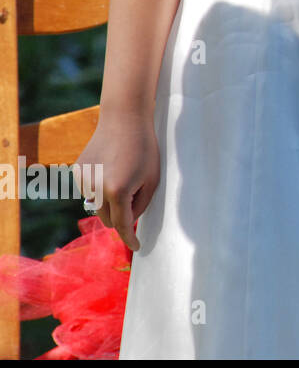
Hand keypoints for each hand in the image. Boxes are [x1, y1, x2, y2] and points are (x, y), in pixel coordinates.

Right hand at [73, 109, 160, 251]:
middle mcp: (95, 189)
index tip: (137, 247)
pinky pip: (90, 190)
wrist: (124, 120)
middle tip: (134, 201)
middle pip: (107, 219)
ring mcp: (83, 181)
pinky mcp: (77, 172)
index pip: (122, 225)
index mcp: (117, 192)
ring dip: (110, 200)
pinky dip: (100, 187)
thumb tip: (129, 222)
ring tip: (123, 174)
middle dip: (120, 218)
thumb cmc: (145, 149)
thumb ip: (140, 206)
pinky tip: (110, 167)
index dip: (130, 239)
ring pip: (97, 205)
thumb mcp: (151, 180)